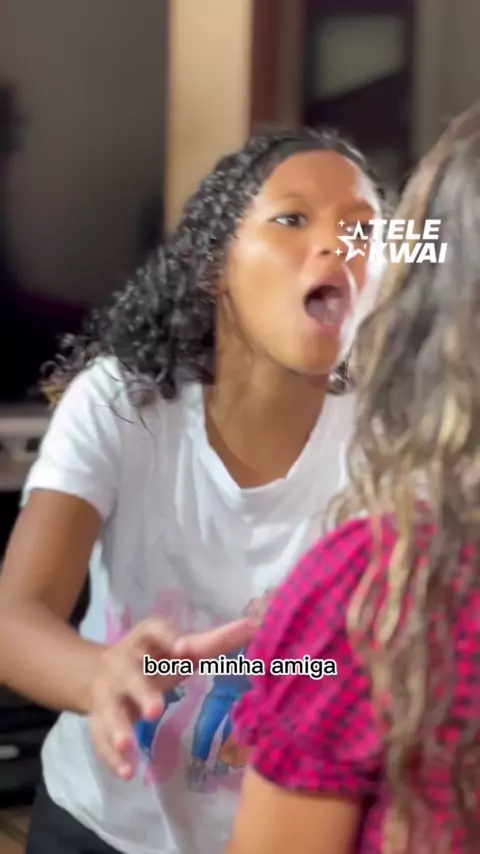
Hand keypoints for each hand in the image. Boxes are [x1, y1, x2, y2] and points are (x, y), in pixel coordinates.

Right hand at [88, 617, 252, 778]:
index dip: (168, 638)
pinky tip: (127, 772)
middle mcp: (123, 664)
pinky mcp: (99, 721)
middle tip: (156, 710)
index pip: (154, 630)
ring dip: (119, 727)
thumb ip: (215, 642)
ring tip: (129, 744)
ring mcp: (108, 694)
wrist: (98, 674)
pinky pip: (100, 739)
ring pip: (111, 710)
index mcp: (145, 641)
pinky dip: (112, 757)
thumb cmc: (153, 660)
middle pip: (130, 675)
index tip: (184, 649)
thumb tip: (257, 626)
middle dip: (142, 692)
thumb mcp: (179, 650)